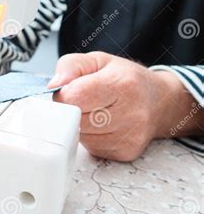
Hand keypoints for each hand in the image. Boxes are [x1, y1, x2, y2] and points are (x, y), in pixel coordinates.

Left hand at [48, 52, 200, 161]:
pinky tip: (102, 126)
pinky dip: (90, 137)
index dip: (64, 95)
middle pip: (76, 119)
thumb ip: (71, 66)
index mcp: (123, 84)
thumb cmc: (126, 78)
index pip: (75, 97)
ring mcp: (130, 136)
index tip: (69, 90)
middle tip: (83, 101)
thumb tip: (54, 85)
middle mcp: (132, 112)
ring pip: (81, 136)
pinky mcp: (126, 152)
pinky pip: (92, 147)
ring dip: (79, 125)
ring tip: (95, 112)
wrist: (161, 101)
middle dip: (71, 110)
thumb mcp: (98, 60)